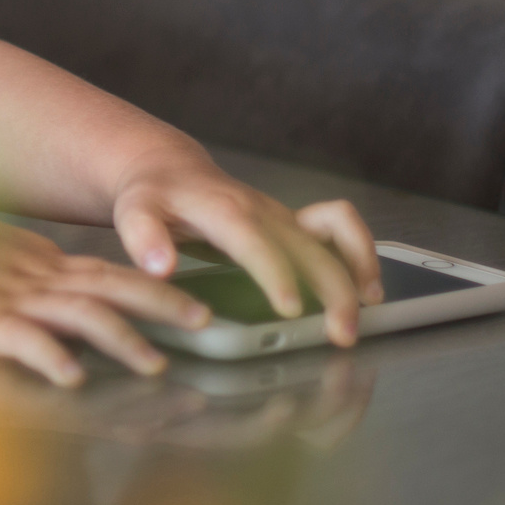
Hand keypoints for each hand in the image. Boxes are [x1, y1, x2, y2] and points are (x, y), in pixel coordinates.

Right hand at [0, 215, 214, 386]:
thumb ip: (22, 273)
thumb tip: (52, 283)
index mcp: (35, 262)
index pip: (106, 272)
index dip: (152, 286)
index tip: (193, 304)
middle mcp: (31, 275)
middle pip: (109, 285)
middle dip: (160, 304)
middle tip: (203, 322)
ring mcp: (6, 296)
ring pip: (79, 313)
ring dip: (122, 338)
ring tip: (155, 364)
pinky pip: (21, 340)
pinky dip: (50, 357)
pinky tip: (72, 378)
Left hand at [105, 156, 381, 346]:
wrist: (168, 169)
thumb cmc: (151, 195)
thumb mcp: (133, 212)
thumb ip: (144, 238)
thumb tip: (161, 267)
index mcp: (223, 209)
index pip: (255, 242)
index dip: (276, 275)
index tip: (289, 309)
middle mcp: (262, 210)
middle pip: (311, 246)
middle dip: (333, 290)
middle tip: (341, 335)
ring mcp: (283, 216)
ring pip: (337, 235)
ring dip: (360, 269)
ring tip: (370, 309)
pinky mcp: (294, 223)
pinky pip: (340, 230)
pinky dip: (360, 255)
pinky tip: (366, 289)